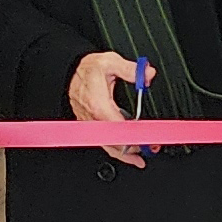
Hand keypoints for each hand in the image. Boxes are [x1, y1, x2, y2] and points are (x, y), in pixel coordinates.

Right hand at [68, 48, 151, 168]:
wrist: (69, 72)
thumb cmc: (88, 69)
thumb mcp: (109, 62)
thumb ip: (130, 69)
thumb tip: (148, 74)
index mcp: (98, 104)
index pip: (118, 126)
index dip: (134, 135)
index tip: (149, 139)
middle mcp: (92, 118)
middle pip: (113, 141)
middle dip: (133, 147)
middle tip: (151, 149)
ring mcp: (90, 124)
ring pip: (107, 146)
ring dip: (125, 154)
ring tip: (140, 159)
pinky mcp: (90, 126)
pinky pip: (103, 142)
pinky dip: (116, 150)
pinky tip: (127, 154)